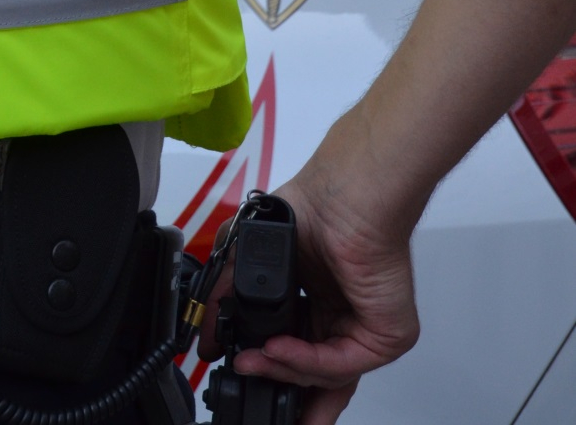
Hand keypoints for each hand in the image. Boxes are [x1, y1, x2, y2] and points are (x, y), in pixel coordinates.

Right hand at [197, 132, 420, 424]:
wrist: (346, 195)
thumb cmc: (316, 206)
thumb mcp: (256, 257)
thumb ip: (231, 294)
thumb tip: (208, 334)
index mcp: (320, 299)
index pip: (299, 349)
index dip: (272, 367)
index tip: (241, 373)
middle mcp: (344, 316)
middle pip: (316, 376)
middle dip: (285, 393)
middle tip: (253, 397)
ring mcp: (365, 327)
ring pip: (324, 374)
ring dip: (284, 371)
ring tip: (253, 361)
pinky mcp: (384, 336)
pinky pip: (341, 363)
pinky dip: (305, 361)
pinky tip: (278, 347)